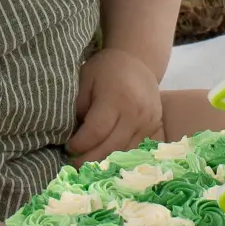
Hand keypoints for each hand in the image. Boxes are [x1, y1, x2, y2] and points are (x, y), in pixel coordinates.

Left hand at [67, 49, 163, 164]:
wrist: (139, 61)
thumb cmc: (106, 69)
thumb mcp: (86, 78)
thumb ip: (79, 105)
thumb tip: (74, 133)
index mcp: (116, 98)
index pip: (96, 132)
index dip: (80, 144)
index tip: (68, 148)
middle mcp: (135, 113)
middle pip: (111, 147)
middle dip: (89, 159)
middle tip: (74, 164)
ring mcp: (148, 121)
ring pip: (124, 152)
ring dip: (105, 161)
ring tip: (88, 163)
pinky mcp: (155, 126)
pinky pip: (136, 148)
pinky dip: (120, 156)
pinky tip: (107, 157)